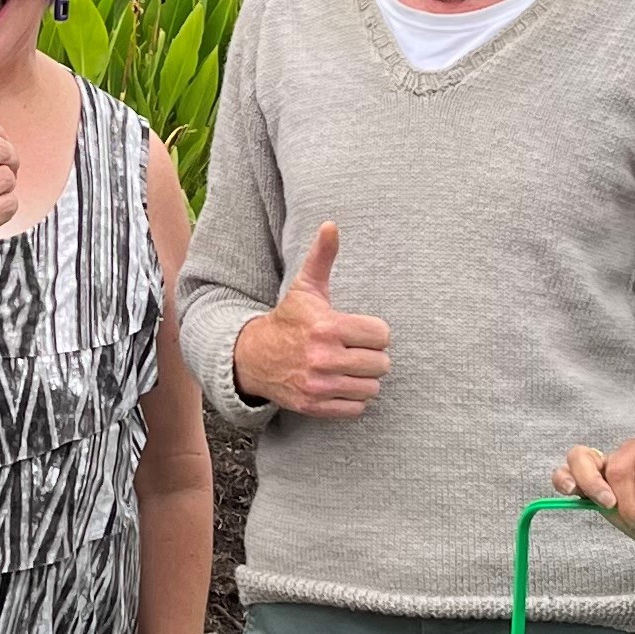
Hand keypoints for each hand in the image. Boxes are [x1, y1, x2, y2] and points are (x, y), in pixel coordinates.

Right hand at [231, 222, 392, 415]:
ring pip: (372, 388)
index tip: (359, 331)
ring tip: (349, 368)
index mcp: (327, 327)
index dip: (373, 332)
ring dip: (364, 379)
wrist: (253, 357)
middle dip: (371, 357)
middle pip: (381, 364)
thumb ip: (322, 257)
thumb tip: (331, 224)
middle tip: (355, 350)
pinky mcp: (315, 406)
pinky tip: (340, 384)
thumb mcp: (305, 288)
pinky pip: (356, 408)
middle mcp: (323, 358)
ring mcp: (319, 385)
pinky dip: (352, 399)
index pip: (381, 335)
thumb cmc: (289, 320)